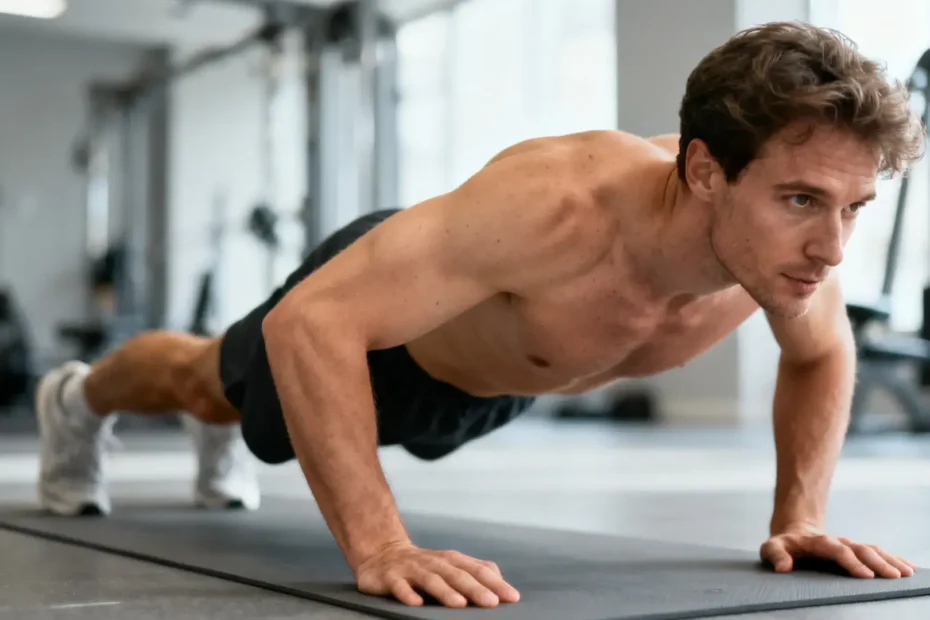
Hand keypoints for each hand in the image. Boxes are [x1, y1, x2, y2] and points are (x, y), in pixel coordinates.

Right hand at [355, 541, 520, 607]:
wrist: (382, 553)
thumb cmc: (424, 564)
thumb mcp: (450, 564)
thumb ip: (475, 570)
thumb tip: (500, 582)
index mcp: (451, 560)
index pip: (477, 570)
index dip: (495, 583)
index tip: (511, 597)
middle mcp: (434, 562)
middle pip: (457, 575)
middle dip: (475, 588)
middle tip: (491, 602)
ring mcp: (412, 569)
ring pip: (430, 580)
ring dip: (445, 591)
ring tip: (459, 604)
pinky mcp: (391, 578)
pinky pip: (399, 586)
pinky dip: (408, 594)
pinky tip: (416, 603)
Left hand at [761, 524, 915, 578]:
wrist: (795, 531)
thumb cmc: (783, 544)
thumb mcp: (771, 547)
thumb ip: (774, 554)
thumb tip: (783, 567)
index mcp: (818, 542)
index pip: (837, 550)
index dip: (851, 562)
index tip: (866, 575)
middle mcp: (837, 541)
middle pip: (860, 549)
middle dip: (878, 562)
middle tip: (893, 576)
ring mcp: (849, 544)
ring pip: (872, 549)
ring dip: (890, 560)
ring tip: (906, 572)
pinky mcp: (856, 550)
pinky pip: (877, 552)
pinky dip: (893, 559)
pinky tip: (908, 567)